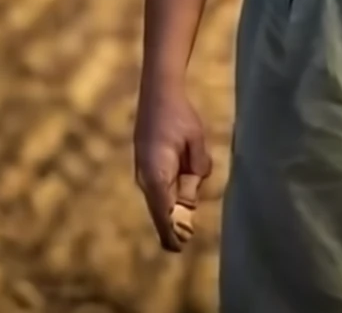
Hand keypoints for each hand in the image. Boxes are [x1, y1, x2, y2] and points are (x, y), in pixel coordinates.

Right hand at [134, 83, 211, 250]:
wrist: (157, 93)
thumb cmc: (178, 116)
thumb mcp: (196, 141)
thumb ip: (198, 169)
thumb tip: (194, 190)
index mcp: (157, 175)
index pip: (164, 214)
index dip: (173, 232)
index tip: (179, 248)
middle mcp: (146, 179)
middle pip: (162, 210)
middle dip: (178, 216)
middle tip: (187, 219)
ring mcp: (143, 173)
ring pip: (162, 198)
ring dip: (178, 197)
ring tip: (185, 171)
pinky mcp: (146, 166)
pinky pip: (160, 187)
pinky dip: (172, 188)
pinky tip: (181, 166)